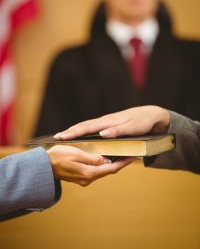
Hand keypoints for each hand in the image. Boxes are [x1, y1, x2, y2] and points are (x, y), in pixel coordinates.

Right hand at [48, 145, 134, 186]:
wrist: (44, 166)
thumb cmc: (58, 157)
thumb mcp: (76, 153)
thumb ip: (92, 158)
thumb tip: (106, 160)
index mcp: (88, 173)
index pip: (111, 168)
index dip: (123, 162)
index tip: (133, 156)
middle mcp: (88, 179)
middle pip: (109, 170)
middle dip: (120, 162)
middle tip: (129, 153)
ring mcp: (84, 179)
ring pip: (103, 171)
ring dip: (111, 163)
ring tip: (120, 154)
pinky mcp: (81, 177)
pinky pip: (96, 170)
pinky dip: (102, 164)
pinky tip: (105, 158)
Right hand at [54, 105, 169, 139]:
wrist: (152, 114)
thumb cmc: (143, 122)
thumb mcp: (133, 128)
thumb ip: (118, 131)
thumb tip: (101, 134)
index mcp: (109, 122)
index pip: (88, 127)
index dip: (74, 132)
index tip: (62, 136)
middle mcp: (106, 121)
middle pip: (84, 126)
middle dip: (70, 131)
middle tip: (57, 137)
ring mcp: (107, 122)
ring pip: (88, 126)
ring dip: (75, 131)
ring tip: (64, 136)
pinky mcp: (109, 124)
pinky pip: (93, 128)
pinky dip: (84, 131)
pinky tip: (81, 135)